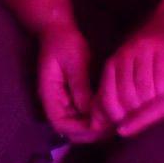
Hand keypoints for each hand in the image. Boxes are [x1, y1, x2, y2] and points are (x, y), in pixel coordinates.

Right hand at [37, 24, 106, 143]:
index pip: (60, 124)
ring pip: (76, 124)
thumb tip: (90, 111)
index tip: (100, 126)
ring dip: (93, 127)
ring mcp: (62, 100)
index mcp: (49, 94)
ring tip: (114, 122)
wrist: (58, 30)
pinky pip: (81, 114)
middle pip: (69, 129)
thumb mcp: (74, 62)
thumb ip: (80, 87)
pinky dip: (94, 117)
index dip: (80, 129)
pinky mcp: (71, 97)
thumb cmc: (64, 43)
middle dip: (89, 132)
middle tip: (112, 127)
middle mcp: (54, 102)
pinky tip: (110, 113)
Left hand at [98, 14, 163, 124]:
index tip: (123, 124)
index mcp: (113, 63)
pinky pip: (161, 78)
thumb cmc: (143, 58)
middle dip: (134, 113)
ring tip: (153, 109)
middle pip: (126, 95)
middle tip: (141, 119)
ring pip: (144, 88)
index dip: (115, 115)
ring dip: (149, 104)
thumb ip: (109, 96)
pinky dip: (162, 91)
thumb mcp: (123, 73)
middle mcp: (127, 54)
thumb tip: (95, 125)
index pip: (108, 96)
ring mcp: (147, 50)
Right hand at [116, 57, 163, 155]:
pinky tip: (126, 101)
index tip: (120, 132)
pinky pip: (151, 79)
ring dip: (129, 96)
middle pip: (144, 91)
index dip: (139, 121)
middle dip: (125, 106)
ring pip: (145, 82)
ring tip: (109, 112)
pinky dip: (138, 90)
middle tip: (105, 122)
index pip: (158, 107)